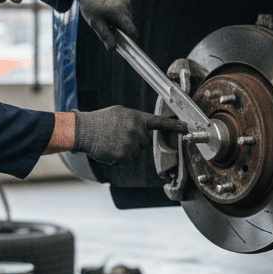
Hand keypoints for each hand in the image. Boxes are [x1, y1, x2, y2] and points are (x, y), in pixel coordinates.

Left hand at [65, 0, 136, 50]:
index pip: (131, 29)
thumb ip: (105, 36)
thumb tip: (113, 49)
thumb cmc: (90, 6)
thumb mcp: (95, 22)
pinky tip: (112, 5)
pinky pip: (128, 6)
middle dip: (122, 26)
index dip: (134, 39)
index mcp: (117, 11)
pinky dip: (122, 9)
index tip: (135, 45)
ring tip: (108, 12)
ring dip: (121, 17)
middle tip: (109, 23)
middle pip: (129, 22)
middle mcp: (125, 2)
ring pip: (128, 14)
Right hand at [73, 106, 187, 163]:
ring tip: (112, 142)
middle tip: (119, 136)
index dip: (175, 126)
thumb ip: (134, 120)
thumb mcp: (120, 113)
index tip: (188, 128)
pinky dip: (120, 158)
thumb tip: (142, 129)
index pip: (160, 122)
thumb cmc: (100, 121)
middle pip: (145, 142)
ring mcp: (131, 143)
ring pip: (136, 153)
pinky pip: (128, 160)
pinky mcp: (124, 155)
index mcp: (137, 117)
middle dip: (135, 141)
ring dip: (127, 150)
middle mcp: (136, 130)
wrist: (84, 130)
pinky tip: (110, 149)